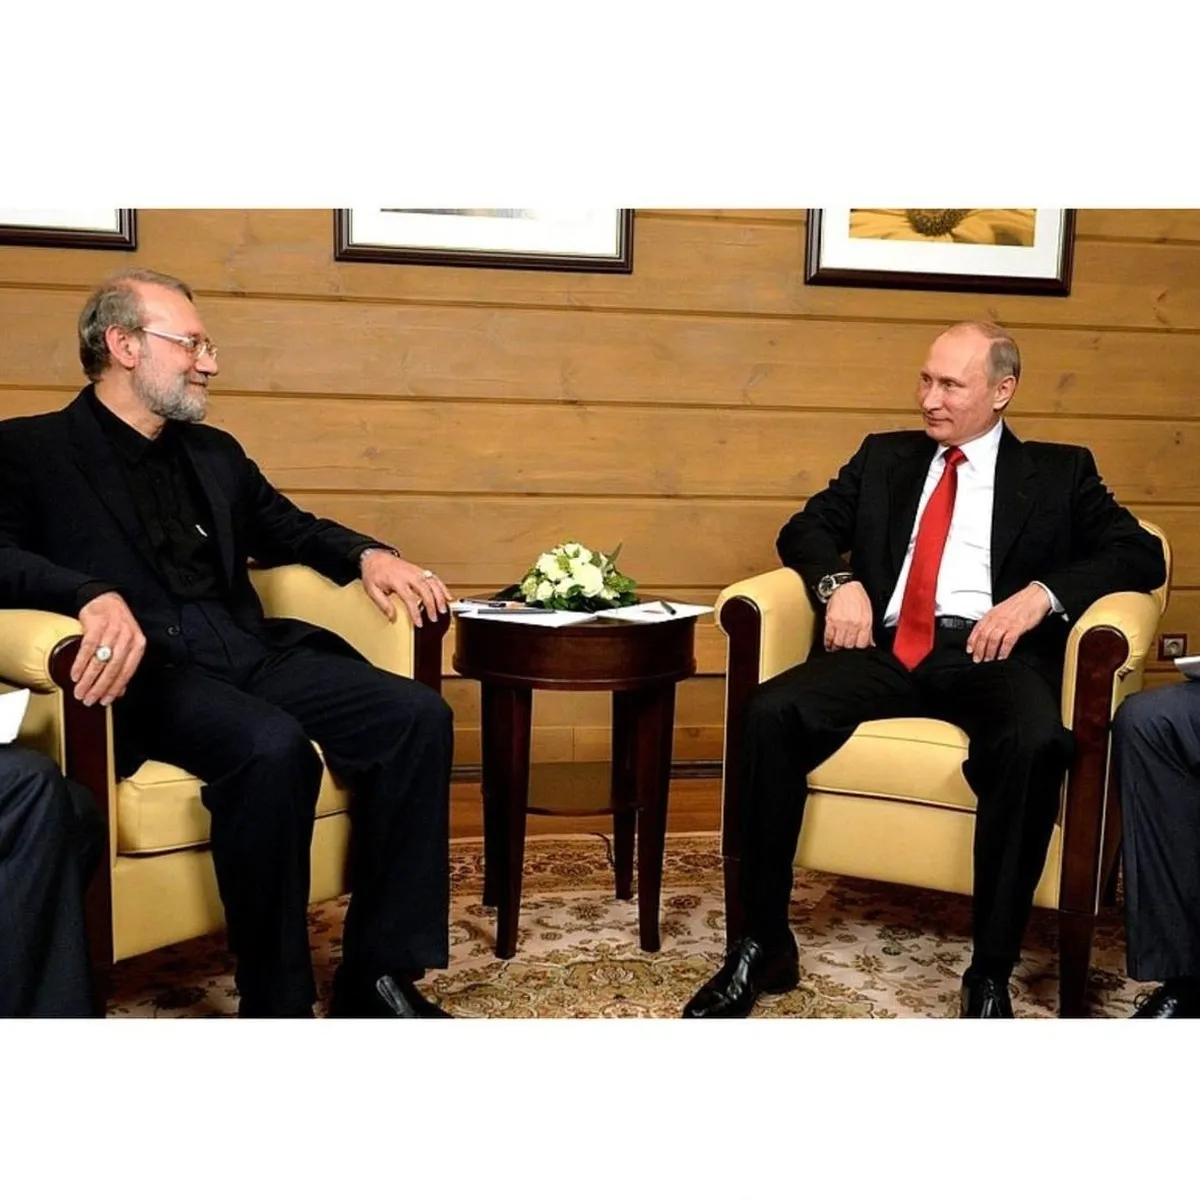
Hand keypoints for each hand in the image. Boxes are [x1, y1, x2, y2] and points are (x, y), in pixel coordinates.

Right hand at [72, 592, 146, 706]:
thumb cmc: (117, 625)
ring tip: (79, 691)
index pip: (127, 671)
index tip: (105, 701)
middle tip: (89, 699)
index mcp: (138, 644)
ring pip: (100, 660)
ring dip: (88, 679)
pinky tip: (75, 674)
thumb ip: (123, 666)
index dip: (115, 688)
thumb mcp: (125, 643)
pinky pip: (88, 648)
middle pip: (113, 668)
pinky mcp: (97, 625)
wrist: (106, 599)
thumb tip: (118, 692)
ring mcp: (112, 630)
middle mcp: (127, 637)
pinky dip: (80, 663)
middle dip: (100, 687)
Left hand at [361, 551, 451, 627]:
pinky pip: (434, 578)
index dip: (416, 612)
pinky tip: (447, 596)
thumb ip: (383, 605)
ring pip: (433, 583)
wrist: (374, 558)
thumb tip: (392, 617)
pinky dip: (442, 587)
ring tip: (443, 609)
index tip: (419, 622)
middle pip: (425, 591)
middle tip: (433, 617)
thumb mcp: (372, 590)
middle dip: (431, 606)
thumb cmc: (374, 573)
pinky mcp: (419, 570)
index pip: (410, 598)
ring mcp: (416, 571)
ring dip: (440, 597)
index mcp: (397, 581)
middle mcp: (409, 575)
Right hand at [823, 581, 874, 650]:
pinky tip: (829, 645)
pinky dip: (828, 643)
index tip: (857, 649)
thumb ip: (869, 630)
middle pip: (850, 645)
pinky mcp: (830, 620)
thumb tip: (870, 643)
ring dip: (838, 647)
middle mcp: (853, 624)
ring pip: (839, 643)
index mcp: (864, 623)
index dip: (859, 649)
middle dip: (848, 648)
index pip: (862, 644)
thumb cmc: (857, 597)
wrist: (844, 586)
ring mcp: (841, 623)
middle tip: (847, 648)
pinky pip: (828, 636)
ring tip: (837, 648)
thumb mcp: (868, 613)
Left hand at [965, 584, 1050, 662]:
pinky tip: (1002, 656)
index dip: (972, 641)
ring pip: (992, 639)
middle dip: (979, 650)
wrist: (1034, 597)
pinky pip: (1007, 641)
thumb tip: (985, 633)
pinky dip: (1003, 650)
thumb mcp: (1001, 610)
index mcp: (991, 614)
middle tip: (977, 659)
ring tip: (988, 659)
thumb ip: (992, 620)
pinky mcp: (1017, 627)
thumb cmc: (1019, 604)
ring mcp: (1006, 623)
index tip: (969, 650)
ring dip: (989, 652)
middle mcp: (997, 618)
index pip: (977, 629)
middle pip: (983, 636)